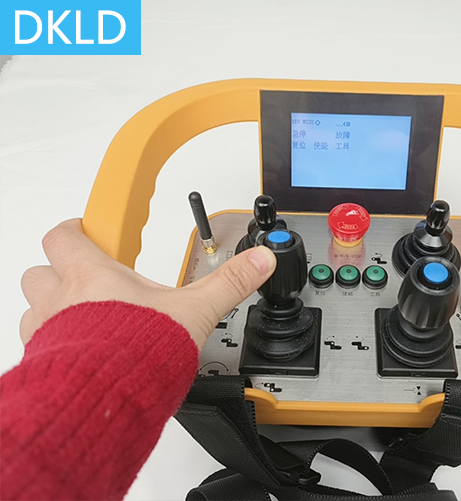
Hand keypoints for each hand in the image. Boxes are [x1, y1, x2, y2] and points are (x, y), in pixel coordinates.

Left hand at [19, 219, 275, 349]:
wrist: (106, 401)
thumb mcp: (195, 310)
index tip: (94, 229)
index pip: (66, 235)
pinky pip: (40, 345)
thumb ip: (228, 283)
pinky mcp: (47, 362)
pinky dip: (56, 343)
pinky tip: (85, 352)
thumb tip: (257, 262)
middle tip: (89, 276)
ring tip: (87, 316)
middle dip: (60, 269)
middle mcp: (62, 300)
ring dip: (53, 307)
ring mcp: (47, 332)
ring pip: (34, 308)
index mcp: (94, 276)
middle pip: (40, 270)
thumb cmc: (139, 353)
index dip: (78, 228)